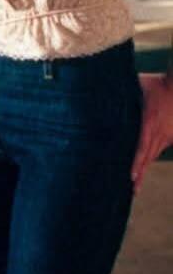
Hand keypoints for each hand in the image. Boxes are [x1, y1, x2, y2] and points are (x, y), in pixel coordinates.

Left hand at [131, 73, 172, 192]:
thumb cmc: (157, 84)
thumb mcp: (138, 87)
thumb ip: (125, 94)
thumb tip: (107, 92)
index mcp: (149, 123)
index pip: (142, 147)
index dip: (137, 163)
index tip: (132, 177)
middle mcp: (160, 133)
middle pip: (148, 157)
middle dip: (140, 174)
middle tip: (133, 190)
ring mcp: (168, 135)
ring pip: (155, 154)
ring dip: (146, 166)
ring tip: (136, 183)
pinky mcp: (172, 135)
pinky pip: (161, 146)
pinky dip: (153, 153)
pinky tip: (145, 162)